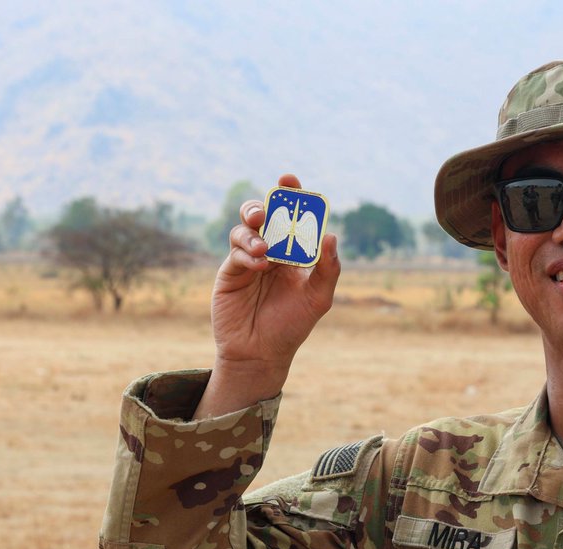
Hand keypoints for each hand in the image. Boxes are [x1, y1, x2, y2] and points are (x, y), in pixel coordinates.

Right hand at [197, 174, 340, 416]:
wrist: (261, 352)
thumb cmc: (292, 326)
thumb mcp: (318, 299)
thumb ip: (328, 269)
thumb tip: (331, 236)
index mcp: (295, 252)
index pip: (293, 216)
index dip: (291, 195)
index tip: (289, 180)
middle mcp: (272, 250)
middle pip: (264, 214)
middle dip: (264, 204)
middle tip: (267, 210)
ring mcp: (249, 259)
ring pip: (245, 228)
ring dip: (253, 230)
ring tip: (264, 248)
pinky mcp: (231, 271)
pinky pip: (236, 251)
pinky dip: (247, 252)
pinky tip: (260, 265)